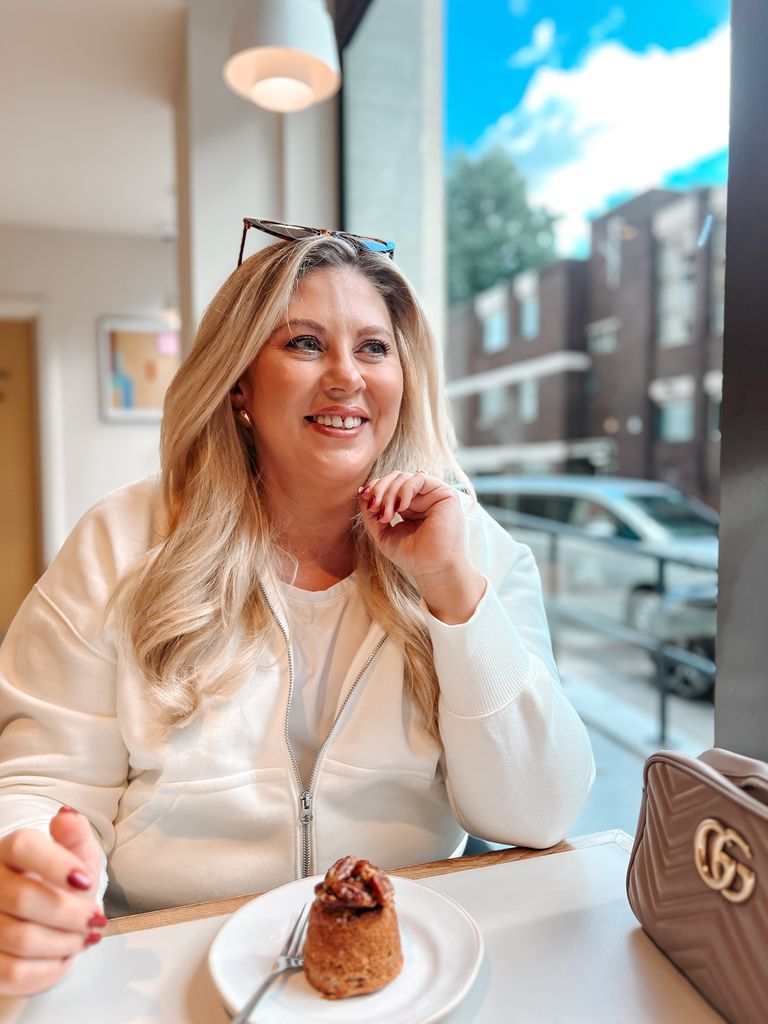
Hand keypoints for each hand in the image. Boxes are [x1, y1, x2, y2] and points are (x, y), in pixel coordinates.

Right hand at [0, 807, 106, 994]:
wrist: (45, 916)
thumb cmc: (61, 883)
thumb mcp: (75, 855)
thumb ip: (75, 836)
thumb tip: (67, 816)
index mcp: (9, 850)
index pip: (23, 847)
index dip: (57, 865)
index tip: (86, 881)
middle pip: (25, 899)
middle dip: (71, 913)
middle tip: (94, 919)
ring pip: (21, 938)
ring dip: (64, 942)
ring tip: (82, 937)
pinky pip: (13, 972)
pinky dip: (49, 969)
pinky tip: (63, 957)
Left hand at [359, 471, 485, 623]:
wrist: (432, 570)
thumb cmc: (411, 556)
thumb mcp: (383, 533)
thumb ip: (371, 513)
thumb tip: (361, 490)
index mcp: (409, 506)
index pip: (389, 485)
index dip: (375, 489)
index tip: (366, 501)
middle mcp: (422, 498)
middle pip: (394, 477)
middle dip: (379, 489)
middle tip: (374, 507)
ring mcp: (433, 495)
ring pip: (404, 477)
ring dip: (390, 493)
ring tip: (387, 515)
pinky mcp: (445, 494)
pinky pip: (419, 478)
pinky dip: (404, 490)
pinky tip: (401, 507)